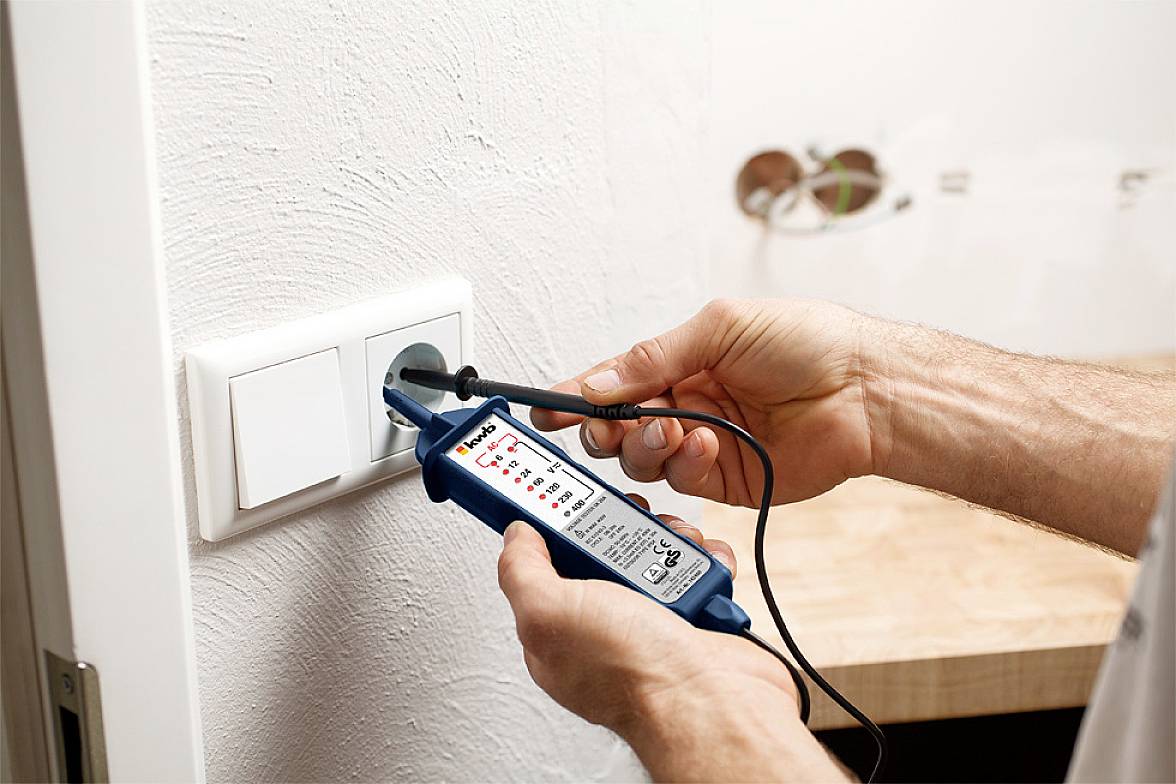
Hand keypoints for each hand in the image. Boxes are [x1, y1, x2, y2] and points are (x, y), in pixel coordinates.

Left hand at [497, 499, 844, 781]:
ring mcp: (652, 621)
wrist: (713, 700)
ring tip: (674, 552)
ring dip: (671, 540)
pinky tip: (702, 569)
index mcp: (559, 629)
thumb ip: (521, 570)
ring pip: (656, 550)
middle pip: (605, 546)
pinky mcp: (694, 615)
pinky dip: (707, 561)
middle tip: (631, 523)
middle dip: (621, 526)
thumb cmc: (634, 673)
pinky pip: (699, 567)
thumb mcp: (548, 611)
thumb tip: (514, 535)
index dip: (554, 526)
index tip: (567, 495)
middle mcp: (604, 625)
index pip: (544, 562)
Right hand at [531, 299, 876, 505]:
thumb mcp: (720, 328)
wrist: (867, 389)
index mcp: (680, 362)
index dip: (576, 396)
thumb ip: (653, 359)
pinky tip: (707, 442)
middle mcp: (686, 404)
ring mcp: (704, 445)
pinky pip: (681, 483)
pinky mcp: (725, 480)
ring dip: (647, 445)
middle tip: (613, 424)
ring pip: (642, 461)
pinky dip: (684, 464)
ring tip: (676, 427)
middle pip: (617, 429)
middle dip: (606, 429)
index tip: (545, 408)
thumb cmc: (810, 342)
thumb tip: (599, 383)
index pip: (613, 383)